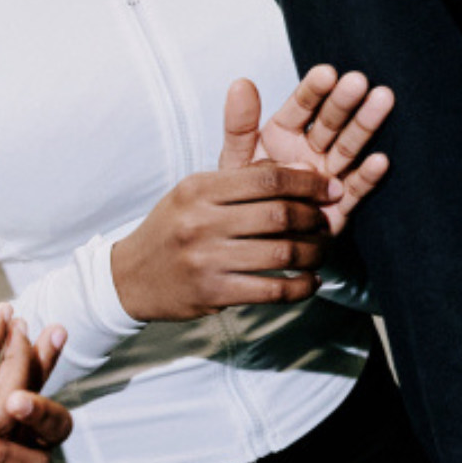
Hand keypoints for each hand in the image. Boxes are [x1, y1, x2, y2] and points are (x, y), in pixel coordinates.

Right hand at [108, 80, 336, 320]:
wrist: (131, 277)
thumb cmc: (175, 228)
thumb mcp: (198, 192)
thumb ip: (246, 178)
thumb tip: (303, 168)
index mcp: (199, 188)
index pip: (267, 178)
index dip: (307, 182)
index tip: (330, 189)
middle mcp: (201, 221)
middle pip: (278, 215)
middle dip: (314, 219)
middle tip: (328, 223)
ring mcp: (206, 259)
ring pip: (281, 254)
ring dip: (312, 253)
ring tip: (321, 252)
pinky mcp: (213, 293)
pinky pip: (271, 290)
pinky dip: (299, 287)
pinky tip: (309, 281)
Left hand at [251, 63, 393, 233]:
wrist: (254, 243)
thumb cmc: (244, 197)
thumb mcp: (236, 159)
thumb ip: (239, 124)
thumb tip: (240, 82)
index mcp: (284, 134)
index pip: (301, 107)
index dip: (314, 90)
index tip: (326, 73)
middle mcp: (310, 150)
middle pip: (330, 122)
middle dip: (344, 102)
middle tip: (359, 82)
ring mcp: (329, 175)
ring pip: (349, 147)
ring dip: (365, 125)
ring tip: (383, 100)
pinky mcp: (341, 204)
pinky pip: (356, 188)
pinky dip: (368, 175)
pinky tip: (380, 160)